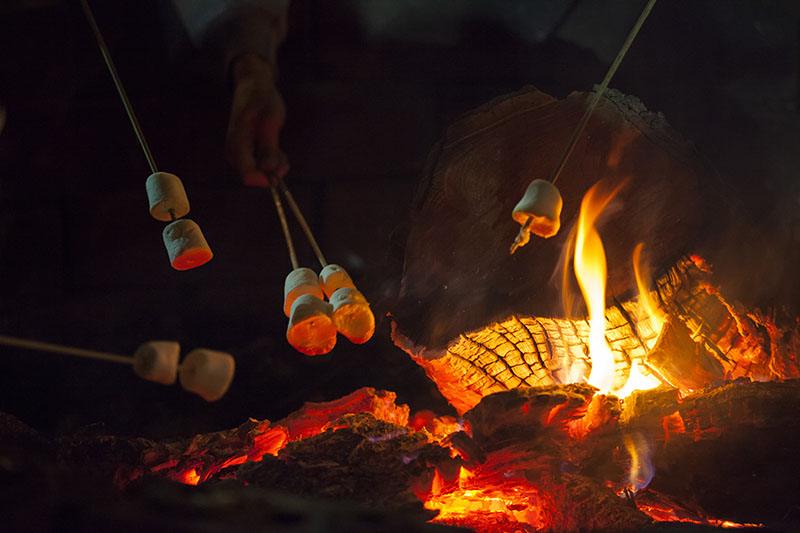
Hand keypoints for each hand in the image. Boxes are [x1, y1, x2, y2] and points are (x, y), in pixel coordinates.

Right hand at [226, 53, 287, 187]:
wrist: (253, 85)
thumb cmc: (263, 100)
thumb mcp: (271, 121)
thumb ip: (269, 147)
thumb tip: (269, 170)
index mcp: (237, 142)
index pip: (248, 175)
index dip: (266, 178)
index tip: (283, 168)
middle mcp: (234, 151)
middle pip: (253, 176)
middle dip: (272, 171)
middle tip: (285, 158)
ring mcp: (238, 152)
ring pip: (257, 171)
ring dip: (273, 166)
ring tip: (283, 152)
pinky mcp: (244, 151)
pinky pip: (258, 165)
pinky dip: (270, 161)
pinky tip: (278, 152)